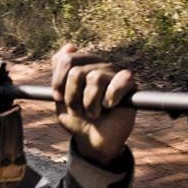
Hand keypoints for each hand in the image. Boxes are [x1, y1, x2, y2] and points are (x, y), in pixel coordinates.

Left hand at [50, 43, 135, 163]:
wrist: (93, 141)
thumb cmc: (78, 119)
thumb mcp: (60, 99)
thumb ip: (59, 74)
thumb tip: (70, 46)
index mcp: (82, 65)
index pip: (66, 59)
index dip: (58, 81)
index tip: (57, 97)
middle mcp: (98, 65)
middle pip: (77, 71)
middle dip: (73, 96)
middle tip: (78, 109)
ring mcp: (114, 74)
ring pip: (95, 78)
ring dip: (90, 103)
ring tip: (94, 113)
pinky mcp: (130, 85)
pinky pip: (120, 81)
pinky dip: (112, 97)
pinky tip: (110, 106)